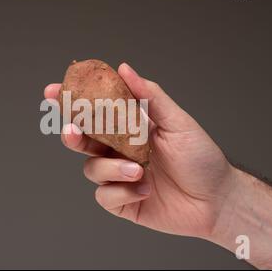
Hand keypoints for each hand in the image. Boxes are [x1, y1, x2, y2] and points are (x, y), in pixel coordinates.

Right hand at [44, 63, 236, 238]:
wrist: (217, 200)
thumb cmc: (200, 157)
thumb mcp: (177, 121)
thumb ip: (149, 96)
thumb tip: (124, 68)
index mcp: (130, 129)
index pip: (96, 112)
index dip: (73, 102)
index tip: (54, 91)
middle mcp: (120, 151)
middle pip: (84, 140)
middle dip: (72, 134)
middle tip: (72, 131)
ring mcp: (119, 177)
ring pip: (92, 169)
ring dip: (111, 168)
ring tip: (139, 170)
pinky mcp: (123, 202)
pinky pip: (104, 197)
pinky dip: (121, 192)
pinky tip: (144, 191)